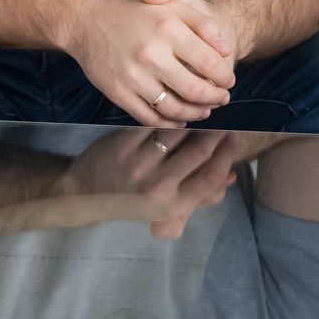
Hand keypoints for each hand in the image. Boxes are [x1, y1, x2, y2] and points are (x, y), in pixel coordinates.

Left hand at [52, 128, 238, 238]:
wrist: (85, 194)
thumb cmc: (132, 200)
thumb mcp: (166, 206)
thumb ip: (201, 195)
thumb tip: (233, 177)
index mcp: (172, 205)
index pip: (211, 178)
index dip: (227, 155)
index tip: (233, 137)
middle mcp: (157, 188)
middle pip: (199, 152)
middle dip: (216, 132)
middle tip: (221, 119)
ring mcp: (139, 166)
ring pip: (178, 134)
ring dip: (192, 121)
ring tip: (199, 113)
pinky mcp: (123, 146)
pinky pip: (154, 125)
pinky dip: (166, 117)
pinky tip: (172, 112)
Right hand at [61, 0, 236, 128]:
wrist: (88, 21)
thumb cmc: (136, 12)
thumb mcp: (172, 6)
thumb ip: (203, 24)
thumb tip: (225, 50)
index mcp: (168, 28)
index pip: (208, 62)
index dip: (223, 76)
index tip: (229, 81)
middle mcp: (151, 53)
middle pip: (194, 90)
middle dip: (215, 99)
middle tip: (222, 99)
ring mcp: (132, 76)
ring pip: (173, 108)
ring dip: (194, 114)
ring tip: (205, 111)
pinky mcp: (117, 92)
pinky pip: (148, 117)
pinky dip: (168, 123)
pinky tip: (178, 119)